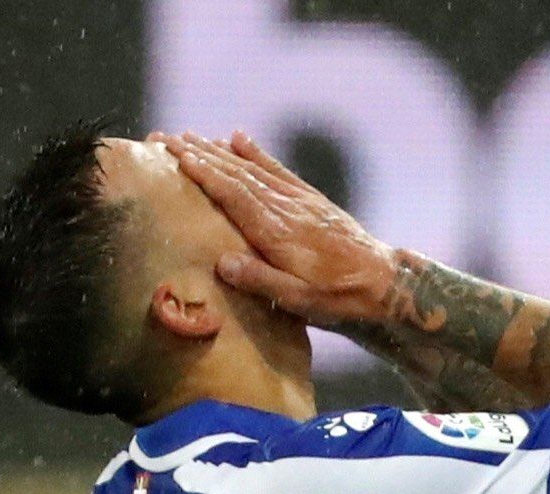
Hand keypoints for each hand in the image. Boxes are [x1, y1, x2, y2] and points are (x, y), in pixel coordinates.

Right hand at [163, 132, 401, 334]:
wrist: (382, 283)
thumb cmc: (338, 299)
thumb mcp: (299, 301)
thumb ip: (261, 280)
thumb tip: (223, 263)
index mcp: (276, 232)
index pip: (233, 195)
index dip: (203, 173)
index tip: (176, 155)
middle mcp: (284, 208)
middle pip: (235, 174)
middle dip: (199, 154)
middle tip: (166, 138)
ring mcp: (297, 200)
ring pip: (252, 169)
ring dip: (219, 151)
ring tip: (191, 136)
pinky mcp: (310, 200)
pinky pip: (277, 170)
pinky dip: (255, 153)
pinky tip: (239, 138)